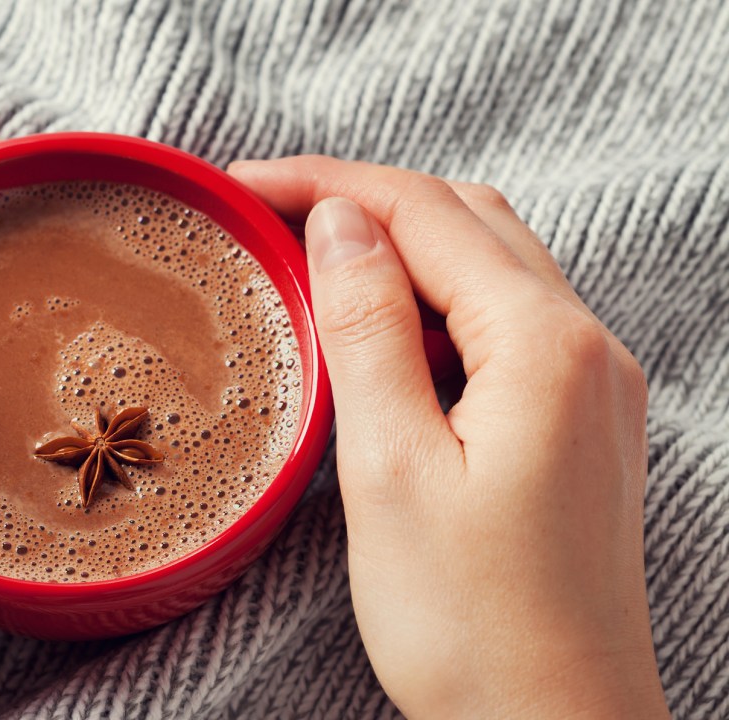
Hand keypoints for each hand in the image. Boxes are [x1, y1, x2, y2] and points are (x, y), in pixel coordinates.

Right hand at [229, 158, 667, 717]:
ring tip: (305, 264)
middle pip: (465, 218)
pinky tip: (375, 334)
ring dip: (397, 247)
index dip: (326, 184)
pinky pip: (499, 322)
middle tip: (264, 214)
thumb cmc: (473, 625)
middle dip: (362, 199)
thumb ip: (369, 330)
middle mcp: (586, 346)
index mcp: (545, 346)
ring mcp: (587, 383)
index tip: (241, 188)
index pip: (426, 212)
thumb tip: (340, 224)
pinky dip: (430, 304)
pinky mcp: (572, 420)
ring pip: (486, 264)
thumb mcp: (392, 469)